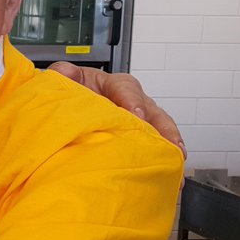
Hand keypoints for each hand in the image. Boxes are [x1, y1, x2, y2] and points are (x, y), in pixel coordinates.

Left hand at [47, 62, 184, 156]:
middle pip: (152, 109)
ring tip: (177, 156)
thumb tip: (66, 72)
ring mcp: (138, 118)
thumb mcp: (65, 80)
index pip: (126, 88)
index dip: (132, 101)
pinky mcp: (138, 135)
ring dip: (169, 142)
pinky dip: (164, 154)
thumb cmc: (72, 92)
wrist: (67, 108)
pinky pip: (155, 143)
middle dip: (162, 126)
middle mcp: (130, 100)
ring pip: (159, 127)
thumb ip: (63, 74)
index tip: (136, 115)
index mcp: (111, 84)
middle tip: (168, 141)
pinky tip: (169, 167)